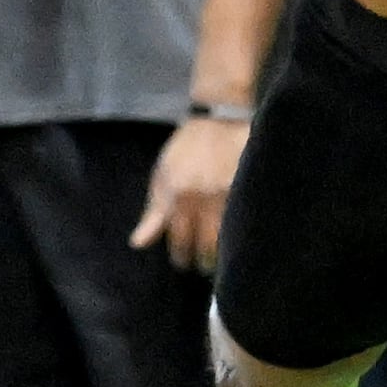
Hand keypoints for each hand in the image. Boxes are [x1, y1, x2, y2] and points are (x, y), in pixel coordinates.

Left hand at [130, 115, 250, 272]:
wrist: (220, 119)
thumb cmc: (187, 148)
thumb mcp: (163, 175)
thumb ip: (153, 212)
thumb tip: (138, 243)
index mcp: (177, 195)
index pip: (179, 240)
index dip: (181, 256)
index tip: (183, 262)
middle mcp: (201, 198)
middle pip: (204, 244)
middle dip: (202, 259)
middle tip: (202, 266)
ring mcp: (228, 195)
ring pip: (225, 238)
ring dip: (222, 253)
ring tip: (221, 261)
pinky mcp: (248, 190)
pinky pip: (243, 221)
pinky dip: (240, 234)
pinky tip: (239, 241)